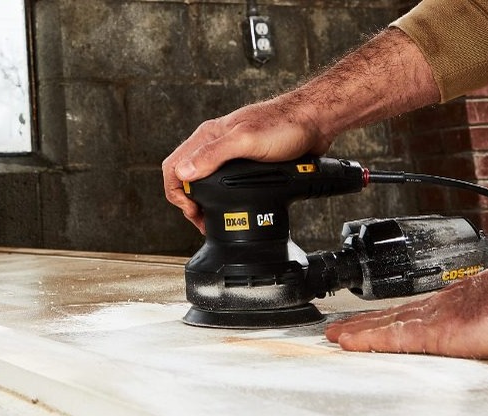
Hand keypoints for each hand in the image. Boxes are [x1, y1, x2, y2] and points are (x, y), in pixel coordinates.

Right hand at [162, 96, 331, 232]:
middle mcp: (215, 144)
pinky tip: (234, 206)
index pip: (174, 165)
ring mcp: (230, 154)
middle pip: (186, 177)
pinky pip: (227, 182)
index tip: (192, 210)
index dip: (176, 192)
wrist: (313, 123)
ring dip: (205, 202)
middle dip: (189, 202)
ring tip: (214, 220)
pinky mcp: (247, 163)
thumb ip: (214, 154)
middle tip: (203, 222)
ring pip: (206, 181)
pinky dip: (224, 197)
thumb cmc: (284, 125)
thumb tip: (185, 172)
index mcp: (208, 136)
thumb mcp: (246, 140)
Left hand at [325, 259, 487, 358]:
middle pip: (397, 316)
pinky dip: (369, 339)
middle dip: (368, 323)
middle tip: (341, 328)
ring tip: (337, 336)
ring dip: (360, 330)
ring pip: (388, 325)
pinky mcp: (440, 332)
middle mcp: (445, 306)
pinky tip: (348, 341)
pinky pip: (395, 338)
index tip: (374, 320)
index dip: (393, 318)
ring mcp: (440, 317)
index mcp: (462, 303)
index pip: (418, 312)